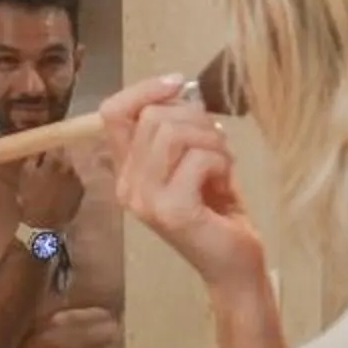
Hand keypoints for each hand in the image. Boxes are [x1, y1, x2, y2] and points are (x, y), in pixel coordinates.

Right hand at [14, 149, 86, 230]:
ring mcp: (77, 179)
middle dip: (58, 159)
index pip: (56, 145)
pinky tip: (62, 192)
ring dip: (64, 172)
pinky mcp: (81, 190)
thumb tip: (40, 148)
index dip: (50, 148)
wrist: (42, 224)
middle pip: (65, 156)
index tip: (46, 152)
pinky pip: (75, 181)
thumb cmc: (29, 199)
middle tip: (50, 167)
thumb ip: (34, 158)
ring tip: (56, 182)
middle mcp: (69, 167)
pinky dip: (70, 183)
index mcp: (54, 161)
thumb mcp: (26, 175)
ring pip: (71, 169)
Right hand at [99, 78, 265, 293]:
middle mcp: (128, 185)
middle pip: (152, 118)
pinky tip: (224, 184)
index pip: (113, 112)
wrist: (233, 264)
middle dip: (196, 120)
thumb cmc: (218, 209)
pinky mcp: (172, 211)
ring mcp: (146, 200)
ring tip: (222, 165)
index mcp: (128, 170)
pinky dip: (221, 163)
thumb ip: (179, 128)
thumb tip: (181, 89)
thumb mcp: (194, 159)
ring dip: (211, 141)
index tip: (179, 84)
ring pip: (174, 133)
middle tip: (217, 146)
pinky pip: (198, 159)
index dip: (145, 90)